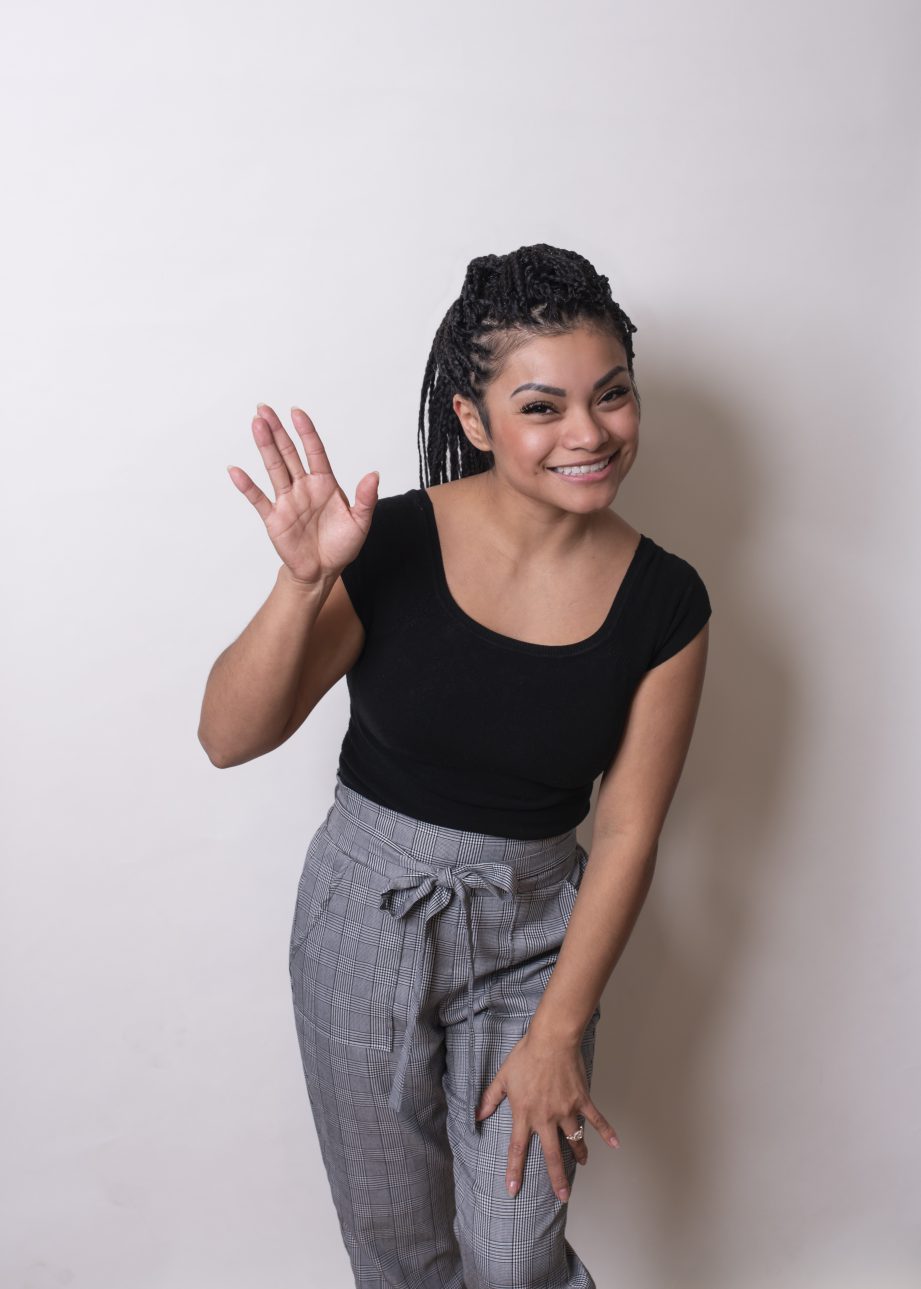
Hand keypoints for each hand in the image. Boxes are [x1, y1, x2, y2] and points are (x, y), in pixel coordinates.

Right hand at [226, 403, 378, 587]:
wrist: (323, 571)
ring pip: (274, 468)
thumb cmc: (342, 545)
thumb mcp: (360, 522)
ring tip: (256, 425)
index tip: (297, 413)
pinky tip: (235, 470)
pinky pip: (258, 499)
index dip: (306, 432)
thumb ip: (366, 498)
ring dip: (265, 447)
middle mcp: (303, 487)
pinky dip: (246, 485)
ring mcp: (287, 501)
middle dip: (278, 431)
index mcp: (325, 484)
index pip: (314, 451)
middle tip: (264, 409)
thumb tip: (374, 475)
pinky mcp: (274, 518)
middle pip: (288, 454)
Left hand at [475, 1027, 620, 1202]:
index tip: (512, 1190)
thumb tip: (477, 1116)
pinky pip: (596, 1119)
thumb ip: (489, 1099)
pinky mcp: (581, 1100)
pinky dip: (607, 1131)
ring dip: (579, 1154)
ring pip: (574, 1140)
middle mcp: (546, 1117)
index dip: (514, 1170)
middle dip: (556, 1178)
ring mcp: (566, 1110)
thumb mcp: (502, 1077)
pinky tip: (615, 1144)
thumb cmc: (526, 1056)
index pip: (517, 1148)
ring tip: (582, 1164)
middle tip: (562, 1196)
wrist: (552, 1039)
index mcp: (524, 1114)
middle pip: (552, 1154)